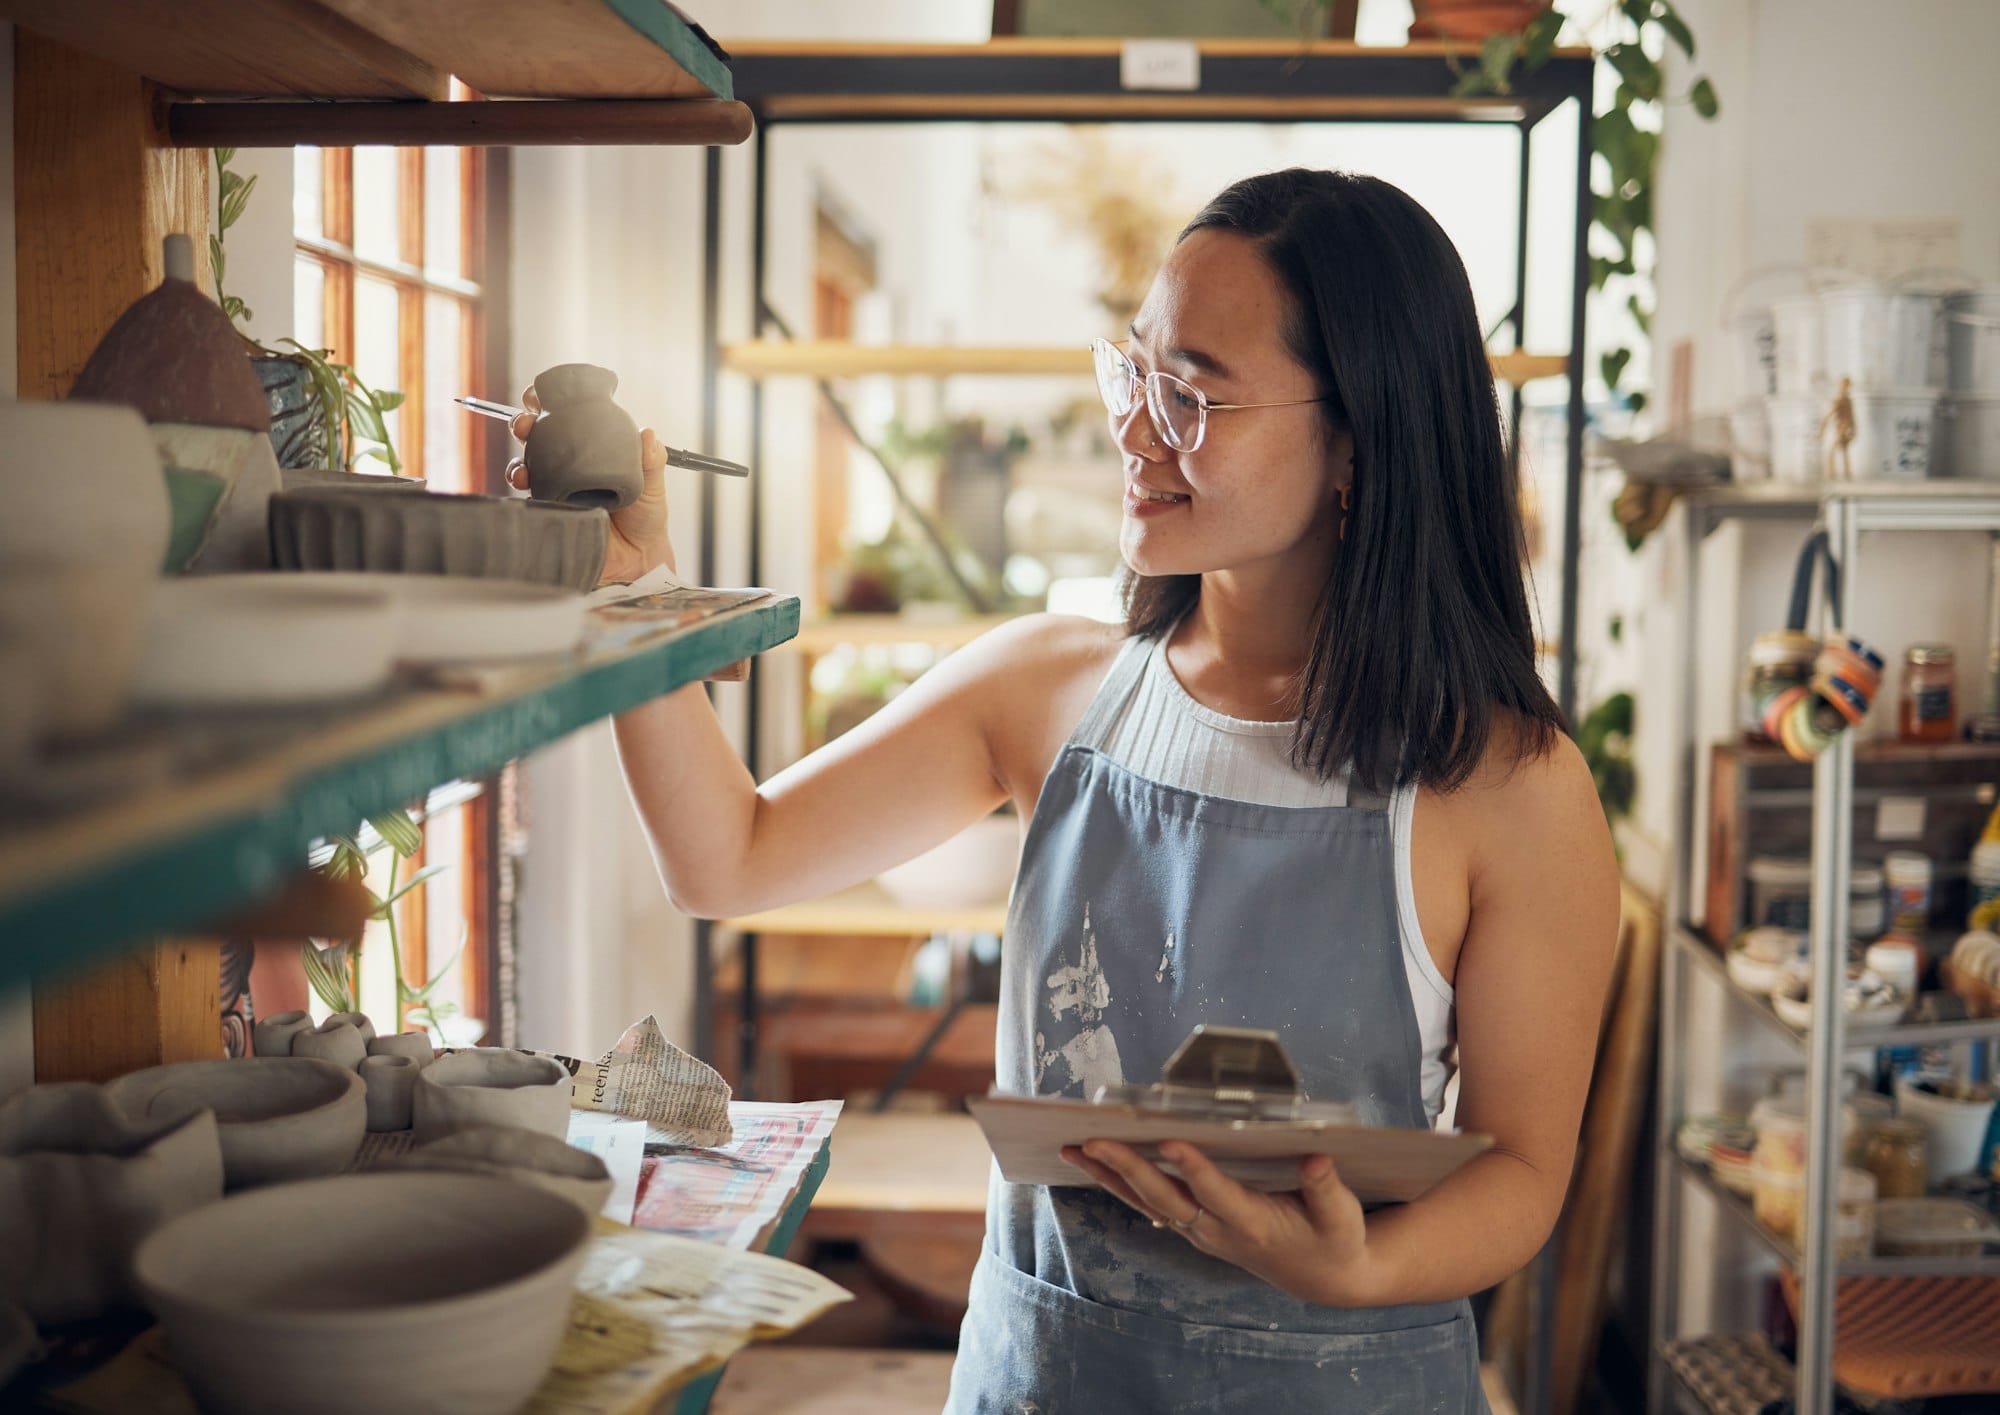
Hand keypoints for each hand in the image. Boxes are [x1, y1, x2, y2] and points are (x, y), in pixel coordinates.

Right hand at [505, 386, 675, 584]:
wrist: (639, 559)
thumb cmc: (647, 518)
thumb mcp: (653, 486)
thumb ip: (652, 461)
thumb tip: (647, 433)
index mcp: (591, 449)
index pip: (565, 418)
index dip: (547, 404)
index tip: (538, 397)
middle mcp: (568, 465)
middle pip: (538, 437)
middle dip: (523, 425)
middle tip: (524, 424)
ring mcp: (556, 488)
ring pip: (527, 467)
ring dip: (517, 463)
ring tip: (522, 470)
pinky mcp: (550, 513)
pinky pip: (530, 499)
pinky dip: (522, 491)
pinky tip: (525, 489)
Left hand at [1062, 1140, 1383, 1307]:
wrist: (1322, 1277)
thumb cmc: (1334, 1239)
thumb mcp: (1342, 1218)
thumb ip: (1326, 1188)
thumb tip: (1316, 1158)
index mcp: (1254, 1224)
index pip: (1216, 1193)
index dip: (1193, 1168)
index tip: (1168, 1140)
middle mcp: (1217, 1229)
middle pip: (1165, 1198)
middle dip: (1127, 1168)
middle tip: (1093, 1141)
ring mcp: (1200, 1229)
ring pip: (1146, 1201)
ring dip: (1107, 1176)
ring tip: (1071, 1149)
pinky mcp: (1193, 1224)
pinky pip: (1148, 1202)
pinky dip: (1118, 1183)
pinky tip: (1092, 1162)